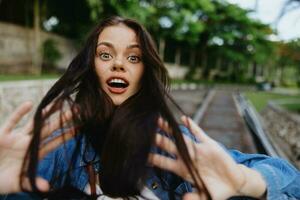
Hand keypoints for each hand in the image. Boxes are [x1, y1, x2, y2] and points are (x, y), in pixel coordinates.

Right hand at [0, 102, 75, 193]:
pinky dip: (20, 113)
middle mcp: (29, 143)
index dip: (66, 136)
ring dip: (46, 113)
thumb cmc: (3, 181)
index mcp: (35, 154)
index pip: (54, 143)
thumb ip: (33, 183)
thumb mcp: (19, 183)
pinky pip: (12, 121)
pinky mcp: (3, 135)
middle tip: (77, 110)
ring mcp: (17, 138)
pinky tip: (30, 104)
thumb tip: (47, 188)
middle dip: (62, 120)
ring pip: (34, 123)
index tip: (80, 128)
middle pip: (49, 129)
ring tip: (58, 103)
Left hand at [149, 116, 265, 199]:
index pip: (164, 162)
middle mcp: (187, 157)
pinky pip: (199, 133)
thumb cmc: (216, 190)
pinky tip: (184, 119)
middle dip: (158, 139)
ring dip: (170, 129)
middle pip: (169, 146)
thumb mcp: (204, 197)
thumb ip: (193, 198)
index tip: (141, 153)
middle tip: (146, 131)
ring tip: (160, 121)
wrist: (234, 184)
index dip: (153, 157)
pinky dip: (192, 126)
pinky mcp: (209, 145)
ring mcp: (197, 150)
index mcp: (182, 169)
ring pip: (181, 137)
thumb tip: (183, 199)